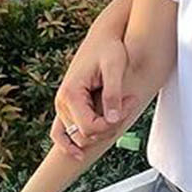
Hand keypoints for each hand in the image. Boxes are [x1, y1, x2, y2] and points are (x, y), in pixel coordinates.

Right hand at [53, 32, 131, 157]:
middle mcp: (61, 102)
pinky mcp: (66, 107)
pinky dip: (68, 144)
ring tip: (119, 116)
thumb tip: (113, 119)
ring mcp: (62, 106)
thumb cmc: (110, 48)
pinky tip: (79, 155)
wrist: (102, 37)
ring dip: (99, 132)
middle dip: (108, 128)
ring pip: (77, 136)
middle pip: (84, 135)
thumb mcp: (115, 66)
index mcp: (71, 94)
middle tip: (129, 105)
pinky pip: (61, 133)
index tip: (130, 105)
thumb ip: (113, 93)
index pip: (89, 128)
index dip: (111, 125)